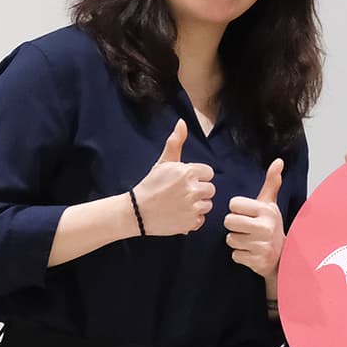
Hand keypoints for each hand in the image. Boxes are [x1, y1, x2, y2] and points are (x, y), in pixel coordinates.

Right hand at [132, 119, 215, 234]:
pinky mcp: (191, 223)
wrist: (136, 212)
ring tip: (179, 204)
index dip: (197, 176)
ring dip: (197, 205)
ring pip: (207, 205)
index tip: (184, 181)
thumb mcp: (163, 163)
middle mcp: (193, 190)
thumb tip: (182, 123)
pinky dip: (192, 219)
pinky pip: (201, 220)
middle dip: (198, 191)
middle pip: (210, 190)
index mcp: (188, 173)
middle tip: (180, 193)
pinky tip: (179, 214)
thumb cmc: (150, 185)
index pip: (208, 173)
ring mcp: (193, 208)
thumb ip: (175, 143)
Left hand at [224, 158, 284, 278]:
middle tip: (247, 229)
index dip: (238, 210)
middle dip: (235, 226)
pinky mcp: (257, 261)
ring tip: (251, 241)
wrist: (284, 256)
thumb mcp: (270, 204)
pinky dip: (241, 255)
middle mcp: (265, 227)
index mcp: (266, 210)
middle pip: (229, 221)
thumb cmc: (271, 226)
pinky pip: (235, 255)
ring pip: (230, 239)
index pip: (234, 204)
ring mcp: (262, 245)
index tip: (248, 214)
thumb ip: (271, 182)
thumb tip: (278, 161)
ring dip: (238, 241)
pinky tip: (252, 252)